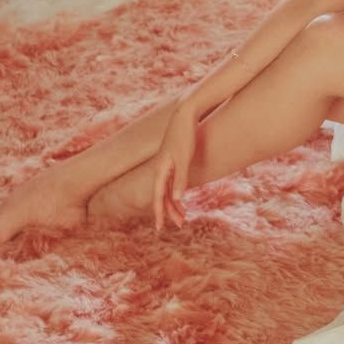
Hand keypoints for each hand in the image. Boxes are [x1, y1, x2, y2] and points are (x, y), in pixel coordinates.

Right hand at [152, 104, 198, 232]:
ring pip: (167, 189)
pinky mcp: (172, 161)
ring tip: (182, 216)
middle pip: (162, 195)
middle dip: (169, 211)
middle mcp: (160, 169)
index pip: (158, 197)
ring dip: (174, 203)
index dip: (159, 213)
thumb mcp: (184, 159)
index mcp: (161, 169)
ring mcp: (166, 165)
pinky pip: (171, 181)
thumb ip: (180, 179)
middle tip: (178, 224)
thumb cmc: (185, 136)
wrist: (185, 115)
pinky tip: (181, 198)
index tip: (160, 228)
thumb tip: (177, 200)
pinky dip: (176, 192)